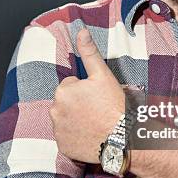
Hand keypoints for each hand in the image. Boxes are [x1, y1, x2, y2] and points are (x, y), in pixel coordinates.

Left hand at [50, 28, 124, 162]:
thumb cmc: (114, 105)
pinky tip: (90, 135)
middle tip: (97, 110)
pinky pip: (67, 137)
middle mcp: (55, 111)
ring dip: (76, 119)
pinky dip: (75, 136)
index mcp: (63, 91)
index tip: (98, 97)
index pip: (71, 86)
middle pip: (66, 102)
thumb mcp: (103, 75)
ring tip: (95, 122)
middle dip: (78, 104)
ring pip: (65, 119)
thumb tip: (81, 31)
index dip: (86, 90)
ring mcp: (58, 131)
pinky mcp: (63, 147)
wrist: (122, 138)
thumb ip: (89, 52)